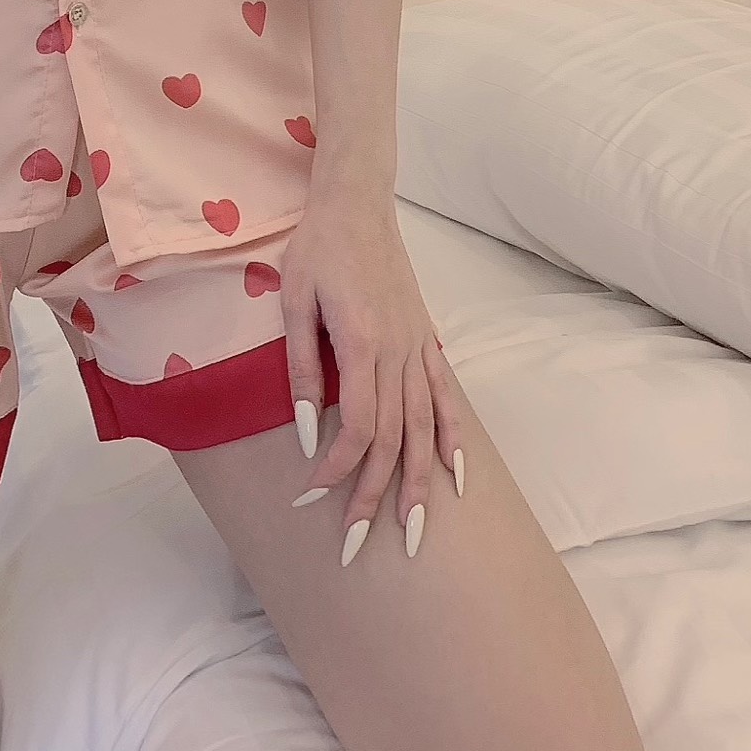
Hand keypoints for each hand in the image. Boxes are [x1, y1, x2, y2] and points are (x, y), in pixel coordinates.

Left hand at [278, 177, 462, 567]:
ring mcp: (417, 347)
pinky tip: (457, 477)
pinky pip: (446, 398)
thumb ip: (301, 369)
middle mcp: (398, 352)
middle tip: (357, 548)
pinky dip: (453, 440)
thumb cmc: (317, 247)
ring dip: (421, 485)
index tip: (311, 500)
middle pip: (394, 441)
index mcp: (363, 343)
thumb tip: (305, 434)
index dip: (337, 470)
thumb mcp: (293, 299)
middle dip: (376, 498)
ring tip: (415, 535)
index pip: (358, 427)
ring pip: (425, 429)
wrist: (357, 201)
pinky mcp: (426, 339)